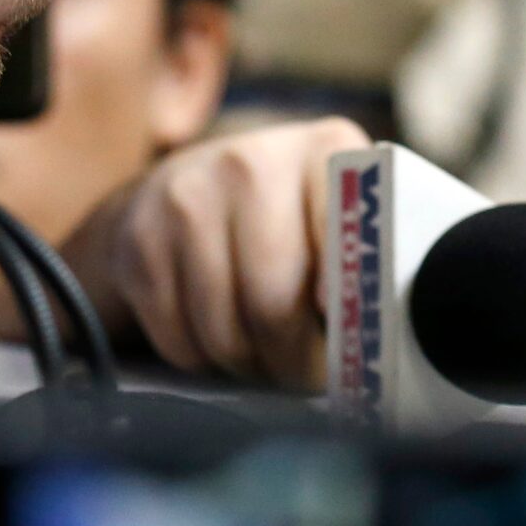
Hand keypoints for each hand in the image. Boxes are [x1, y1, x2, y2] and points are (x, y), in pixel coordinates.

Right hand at [58, 117, 370, 386]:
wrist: (178, 194)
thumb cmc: (286, 223)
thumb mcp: (339, 218)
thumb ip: (371, 259)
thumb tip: (386, 335)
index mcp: (325, 150)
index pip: (347, 238)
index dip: (349, 300)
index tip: (350, 336)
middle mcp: (252, 162)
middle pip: (275, 302)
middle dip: (294, 362)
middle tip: (305, 376)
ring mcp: (187, 198)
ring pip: (225, 332)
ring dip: (249, 367)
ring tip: (266, 361)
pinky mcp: (139, 240)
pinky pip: (179, 341)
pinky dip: (202, 361)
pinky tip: (218, 343)